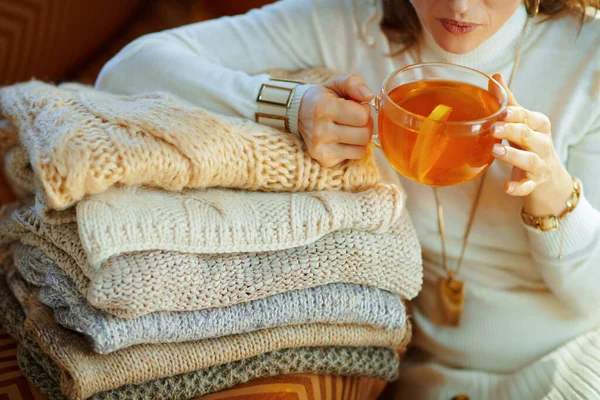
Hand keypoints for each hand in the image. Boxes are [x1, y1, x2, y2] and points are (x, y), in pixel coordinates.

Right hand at [298, 73, 373, 166]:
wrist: (299, 114)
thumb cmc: (323, 98)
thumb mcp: (337, 84)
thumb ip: (354, 83)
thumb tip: (369, 97)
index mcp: (323, 108)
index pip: (362, 116)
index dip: (364, 110)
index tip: (357, 107)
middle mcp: (320, 131)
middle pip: (363, 135)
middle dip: (366, 125)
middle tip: (357, 119)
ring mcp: (320, 149)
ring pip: (361, 149)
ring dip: (362, 138)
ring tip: (352, 128)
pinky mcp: (324, 160)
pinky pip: (355, 156)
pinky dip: (355, 148)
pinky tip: (345, 139)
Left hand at [491, 73, 572, 215]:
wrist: (550, 176)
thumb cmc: (530, 142)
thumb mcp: (524, 122)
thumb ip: (510, 102)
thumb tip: (495, 76)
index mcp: (539, 126)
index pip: (528, 117)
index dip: (515, 114)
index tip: (501, 112)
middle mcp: (542, 144)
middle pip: (528, 135)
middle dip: (511, 131)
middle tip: (493, 128)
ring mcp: (539, 164)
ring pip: (529, 159)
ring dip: (512, 156)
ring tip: (495, 151)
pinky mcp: (534, 182)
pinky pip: (527, 185)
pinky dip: (518, 187)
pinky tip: (507, 188)